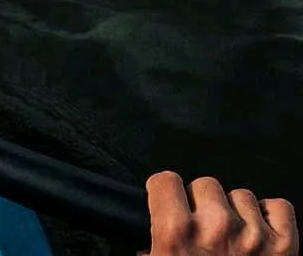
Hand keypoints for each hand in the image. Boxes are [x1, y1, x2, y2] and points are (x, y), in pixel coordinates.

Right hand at [146, 172, 296, 255]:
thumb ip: (148, 241)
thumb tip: (141, 230)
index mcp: (176, 232)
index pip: (165, 180)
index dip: (168, 196)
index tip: (172, 208)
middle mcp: (215, 227)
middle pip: (205, 184)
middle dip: (205, 205)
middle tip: (206, 233)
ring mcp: (253, 235)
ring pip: (241, 195)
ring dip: (238, 213)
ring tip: (234, 241)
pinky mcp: (285, 246)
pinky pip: (279, 207)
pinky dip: (272, 219)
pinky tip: (261, 236)